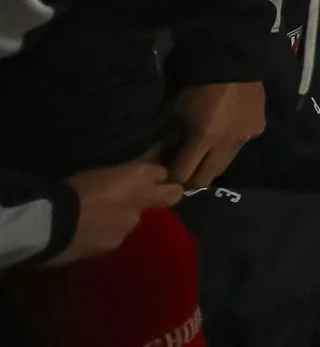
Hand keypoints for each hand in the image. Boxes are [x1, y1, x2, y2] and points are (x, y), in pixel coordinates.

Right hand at [51, 161, 183, 264]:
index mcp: (138, 175)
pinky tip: (88, 234)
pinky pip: (116, 237)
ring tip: (97, 220)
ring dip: (123, 219)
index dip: (156, 176)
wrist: (50, 222)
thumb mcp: (100, 172)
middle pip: (172, 195)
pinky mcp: (116, 245)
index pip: (163, 173)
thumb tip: (127, 180)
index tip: (148, 179)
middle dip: (166, 195)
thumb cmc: (69, 189)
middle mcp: (142, 199)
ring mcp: (131, 224)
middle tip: (146, 198)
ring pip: (136, 219)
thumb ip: (121, 176)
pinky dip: (106, 235)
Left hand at [167, 80, 264, 190]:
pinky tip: (226, 133)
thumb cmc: (198, 87)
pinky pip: (240, 146)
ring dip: (211, 165)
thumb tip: (163, 159)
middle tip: (185, 174)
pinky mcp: (258, 130)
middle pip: (207, 177)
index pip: (184, 174)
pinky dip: (230, 145)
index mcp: (203, 138)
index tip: (168, 177)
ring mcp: (245, 138)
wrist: (233, 64)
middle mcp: (226, 143)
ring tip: (204, 156)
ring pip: (225, 164)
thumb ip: (172, 141)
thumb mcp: (177, 114)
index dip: (174, 178)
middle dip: (193, 180)